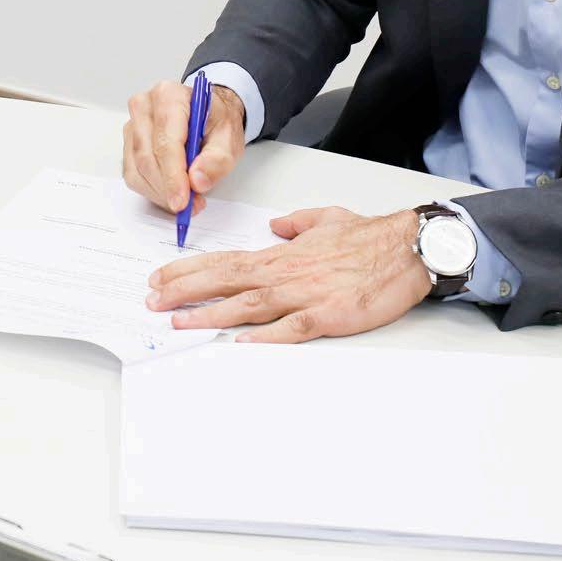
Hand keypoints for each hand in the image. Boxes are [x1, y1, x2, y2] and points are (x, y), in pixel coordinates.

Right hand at [122, 79, 244, 213]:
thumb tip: (197, 181)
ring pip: (137, 170)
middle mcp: (144, 106)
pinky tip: (171, 191)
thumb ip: (217, 160)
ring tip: (187, 198)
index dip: (173, 176)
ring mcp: (132, 124)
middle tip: (191, 205)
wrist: (208, 114)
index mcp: (170, 96)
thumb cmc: (215, 121)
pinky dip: (152, 190)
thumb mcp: (229, 138)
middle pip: (148, 158)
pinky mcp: (128, 143)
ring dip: (161, 192)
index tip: (182, 202)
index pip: (166, 142)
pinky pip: (133, 175)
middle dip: (168, 188)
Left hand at [145, 206, 430, 343]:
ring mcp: (306, 295)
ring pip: (248, 304)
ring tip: (179, 320)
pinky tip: (240, 341)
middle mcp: (287, 273)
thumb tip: (275, 227)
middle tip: (152, 299)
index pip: (226, 261)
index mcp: (283, 254)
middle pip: (226, 280)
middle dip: (185, 289)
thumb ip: (297, 223)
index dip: (191, 270)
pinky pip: (291, 328)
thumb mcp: (326, 219)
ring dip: (211, 313)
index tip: (162, 277)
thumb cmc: (371, 237)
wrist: (410, 247)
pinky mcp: (329, 315)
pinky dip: (264, 335)